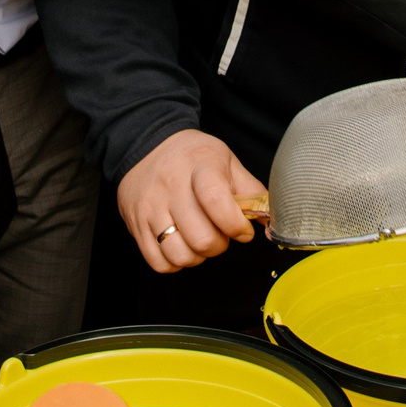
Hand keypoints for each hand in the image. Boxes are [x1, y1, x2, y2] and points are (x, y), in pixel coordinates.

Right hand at [118, 129, 263, 271]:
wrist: (146, 144)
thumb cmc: (191, 156)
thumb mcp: (226, 160)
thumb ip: (250, 190)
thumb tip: (270, 220)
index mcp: (198, 167)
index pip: (215, 201)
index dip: (235, 224)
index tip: (242, 230)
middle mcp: (171, 188)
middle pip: (200, 238)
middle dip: (219, 245)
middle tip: (219, 233)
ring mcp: (150, 208)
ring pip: (179, 254)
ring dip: (197, 256)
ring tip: (198, 239)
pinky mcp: (136, 225)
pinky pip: (158, 262)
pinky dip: (174, 262)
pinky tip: (181, 245)